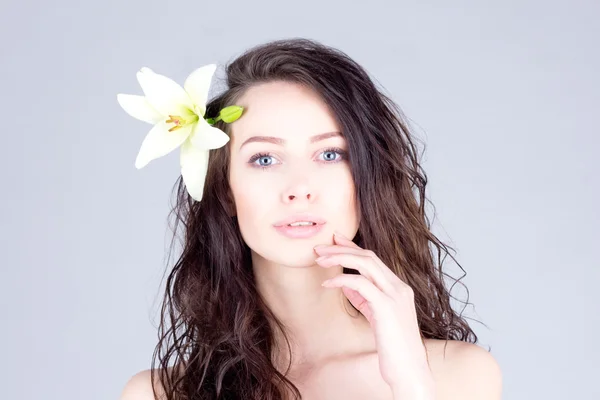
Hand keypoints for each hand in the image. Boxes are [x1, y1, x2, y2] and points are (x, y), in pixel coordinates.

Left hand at [314, 231, 435, 398]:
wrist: (409, 370)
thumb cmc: (393, 347)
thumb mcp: (377, 316)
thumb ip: (364, 298)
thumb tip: (345, 283)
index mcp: (398, 288)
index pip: (374, 259)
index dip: (352, 247)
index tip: (335, 240)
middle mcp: (399, 287)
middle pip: (368, 256)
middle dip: (341, 248)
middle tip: (319, 248)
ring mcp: (395, 295)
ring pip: (365, 263)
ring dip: (339, 258)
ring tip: (319, 260)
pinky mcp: (386, 307)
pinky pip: (360, 284)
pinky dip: (341, 280)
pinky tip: (327, 283)